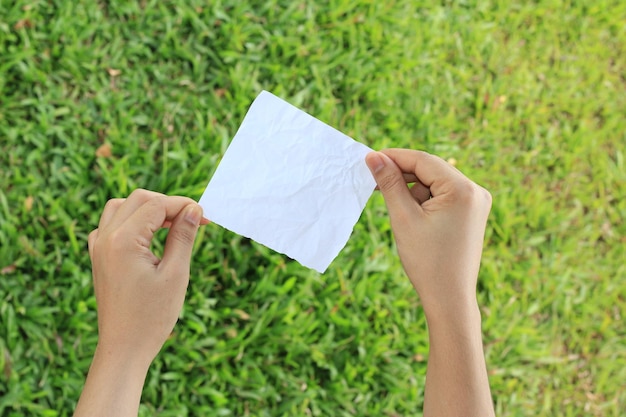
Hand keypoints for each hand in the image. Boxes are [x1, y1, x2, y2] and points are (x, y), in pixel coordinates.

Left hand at [75, 189, 204, 416]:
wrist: (124, 348)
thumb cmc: (152, 316)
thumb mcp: (176, 273)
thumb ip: (183, 236)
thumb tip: (194, 209)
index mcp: (123, 240)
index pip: (157, 206)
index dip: (184, 206)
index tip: (205, 217)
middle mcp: (105, 238)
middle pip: (138, 199)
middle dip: (168, 204)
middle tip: (193, 220)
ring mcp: (98, 248)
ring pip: (121, 207)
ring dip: (148, 209)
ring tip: (172, 224)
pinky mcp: (98, 258)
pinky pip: (110, 225)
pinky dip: (130, 221)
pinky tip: (147, 236)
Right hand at [366, 149, 494, 416]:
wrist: (449, 299)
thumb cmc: (426, 260)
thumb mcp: (403, 218)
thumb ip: (389, 183)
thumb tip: (373, 156)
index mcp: (463, 189)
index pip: (423, 160)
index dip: (394, 157)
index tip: (369, 158)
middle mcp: (475, 191)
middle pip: (431, 169)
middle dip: (402, 174)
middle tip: (374, 181)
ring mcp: (476, 203)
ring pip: (435, 183)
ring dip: (412, 189)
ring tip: (393, 207)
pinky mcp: (471, 214)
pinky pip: (443, 196)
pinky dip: (423, 200)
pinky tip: (409, 214)